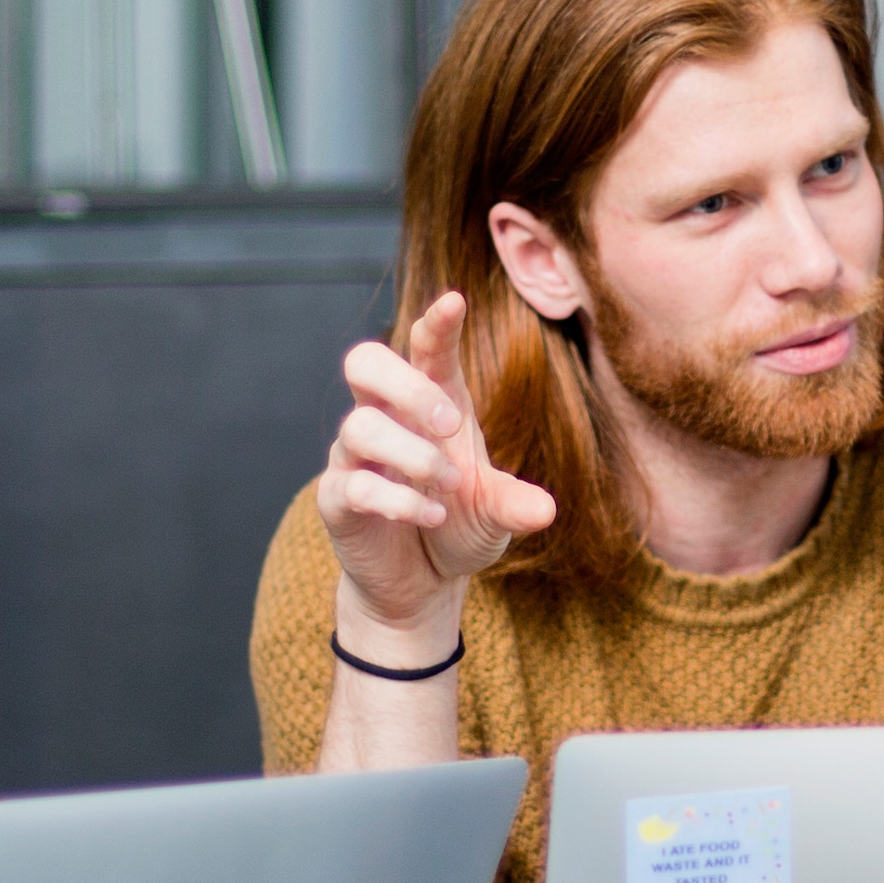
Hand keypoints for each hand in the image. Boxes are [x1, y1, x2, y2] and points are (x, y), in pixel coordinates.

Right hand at [319, 292, 557, 639]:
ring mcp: (356, 458)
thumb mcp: (494, 514)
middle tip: (449, 423)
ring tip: (450, 485)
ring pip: (357, 426)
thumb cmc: (456, 526)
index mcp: (432, 404)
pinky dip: (396, 500)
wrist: (421, 581)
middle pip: (366, 364)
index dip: (436, 325)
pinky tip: (430, 515)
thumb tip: (546, 511)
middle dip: (405, 385)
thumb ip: (515, 505)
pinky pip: (351, 485)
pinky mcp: (337, 500)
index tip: (455, 301)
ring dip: (411, 454)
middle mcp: (388, 420)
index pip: (426, 350)